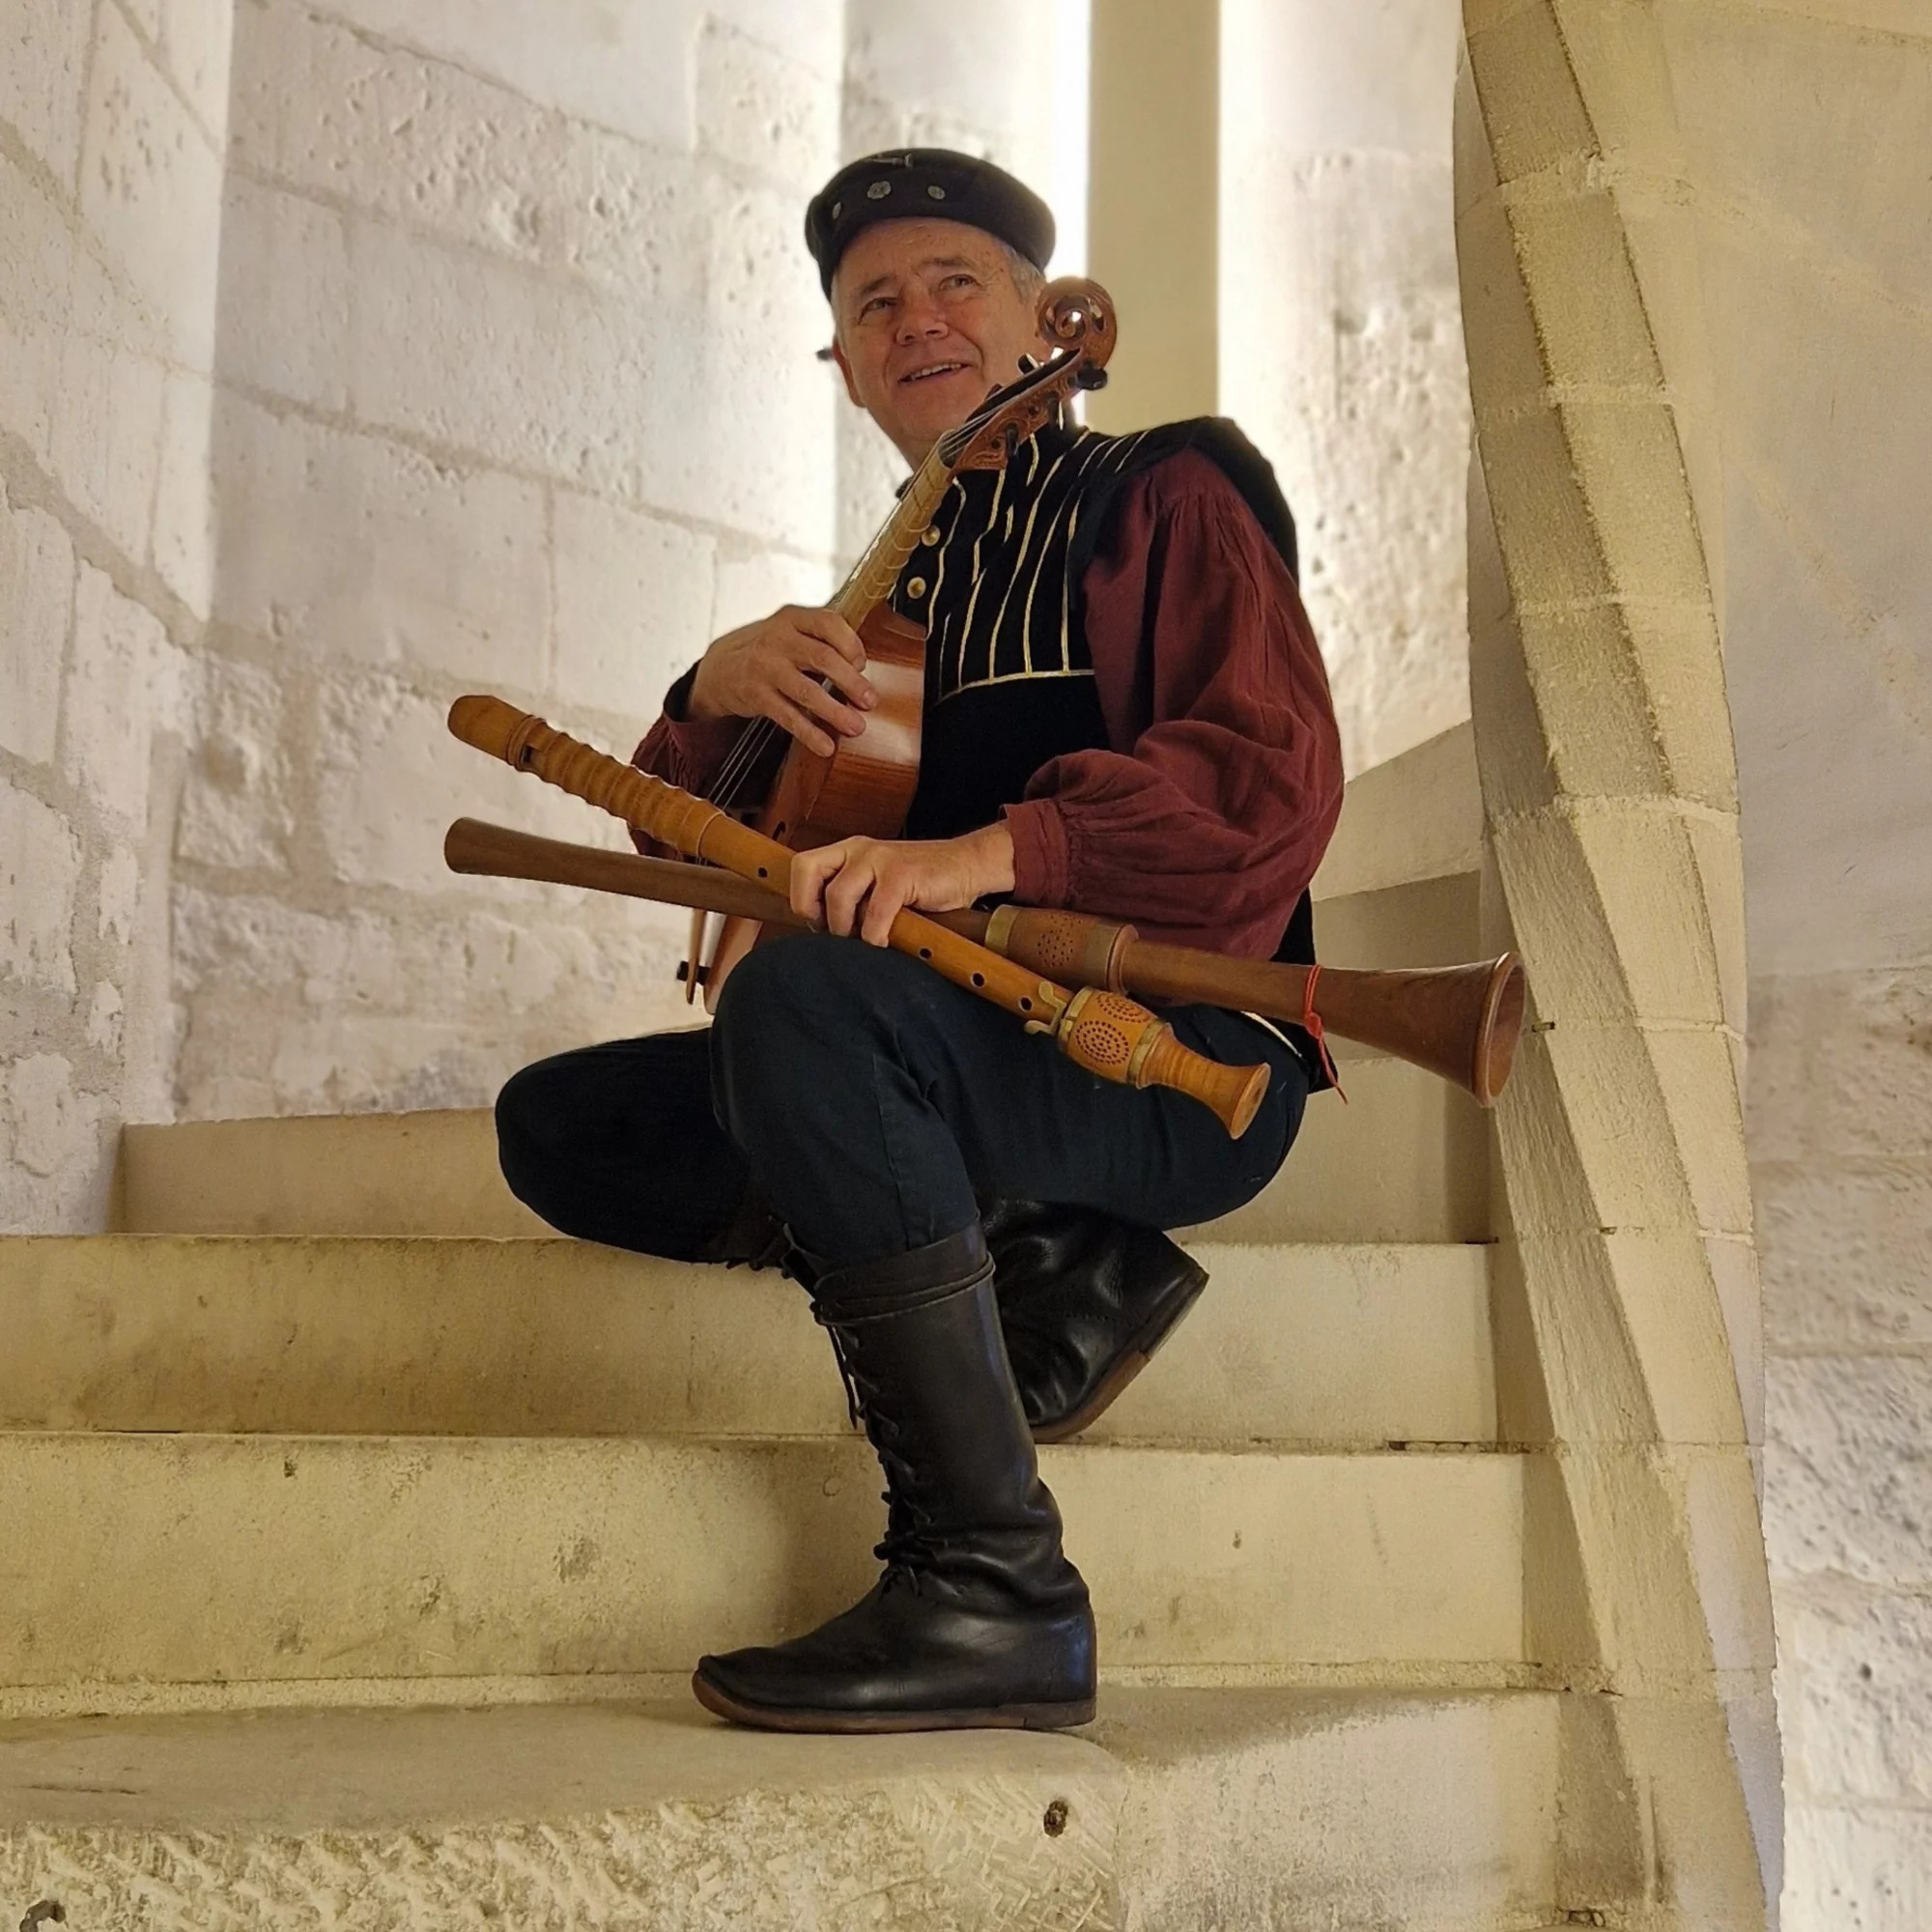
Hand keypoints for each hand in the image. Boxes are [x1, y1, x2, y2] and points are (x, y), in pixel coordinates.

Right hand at [687, 605, 876, 755]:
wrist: (719, 667)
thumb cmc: (768, 650)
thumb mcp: (790, 632)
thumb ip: (821, 641)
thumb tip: (862, 668)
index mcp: (792, 618)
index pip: (829, 623)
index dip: (851, 644)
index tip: (863, 664)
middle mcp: (777, 639)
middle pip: (822, 658)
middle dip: (851, 682)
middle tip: (870, 701)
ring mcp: (765, 667)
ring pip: (806, 690)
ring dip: (835, 711)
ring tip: (856, 727)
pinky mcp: (756, 695)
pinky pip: (787, 716)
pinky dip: (809, 733)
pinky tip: (825, 746)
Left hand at [790, 825, 1016, 946]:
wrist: (968, 866)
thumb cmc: (923, 884)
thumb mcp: (879, 885)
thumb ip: (854, 898)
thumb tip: (825, 935)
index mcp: (849, 851)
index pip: (802, 866)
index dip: (802, 899)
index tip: (819, 925)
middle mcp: (859, 849)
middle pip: (807, 870)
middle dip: (813, 909)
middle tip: (835, 932)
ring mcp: (880, 859)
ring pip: (837, 895)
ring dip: (846, 928)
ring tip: (864, 939)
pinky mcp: (901, 874)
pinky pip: (874, 912)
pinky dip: (875, 935)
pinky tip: (885, 941)